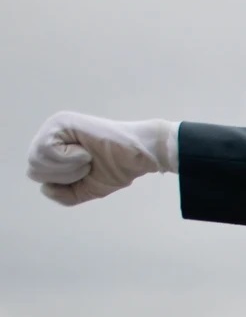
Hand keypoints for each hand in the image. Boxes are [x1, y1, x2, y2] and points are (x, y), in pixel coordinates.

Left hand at [26, 111, 177, 205]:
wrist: (140, 157)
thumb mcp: (87, 189)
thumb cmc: (118, 169)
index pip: (38, 173)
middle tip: (86, 167)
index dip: (61, 182)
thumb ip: (64, 195)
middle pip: (34, 167)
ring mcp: (56, 126)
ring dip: (67, 168)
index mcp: (54, 149)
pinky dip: (68, 159)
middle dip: (63, 176)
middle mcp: (51, 135)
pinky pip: (47, 150)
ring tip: (87, 159)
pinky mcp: (63, 122)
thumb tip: (45, 189)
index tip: (85, 173)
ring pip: (37, 159)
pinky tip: (86, 152)